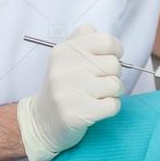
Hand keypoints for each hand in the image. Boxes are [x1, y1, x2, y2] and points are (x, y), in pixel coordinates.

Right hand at [17, 23, 124, 160]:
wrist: (43, 120)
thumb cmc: (63, 85)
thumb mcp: (66, 57)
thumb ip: (85, 40)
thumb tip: (110, 44)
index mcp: (64, 50)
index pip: (105, 41)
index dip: (115, 50)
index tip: (108, 58)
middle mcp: (64, 68)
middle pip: (114, 64)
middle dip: (113, 74)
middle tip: (99, 80)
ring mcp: (69, 91)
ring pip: (116, 85)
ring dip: (113, 92)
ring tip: (98, 94)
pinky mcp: (77, 114)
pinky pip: (113, 105)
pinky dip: (110, 107)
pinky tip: (97, 107)